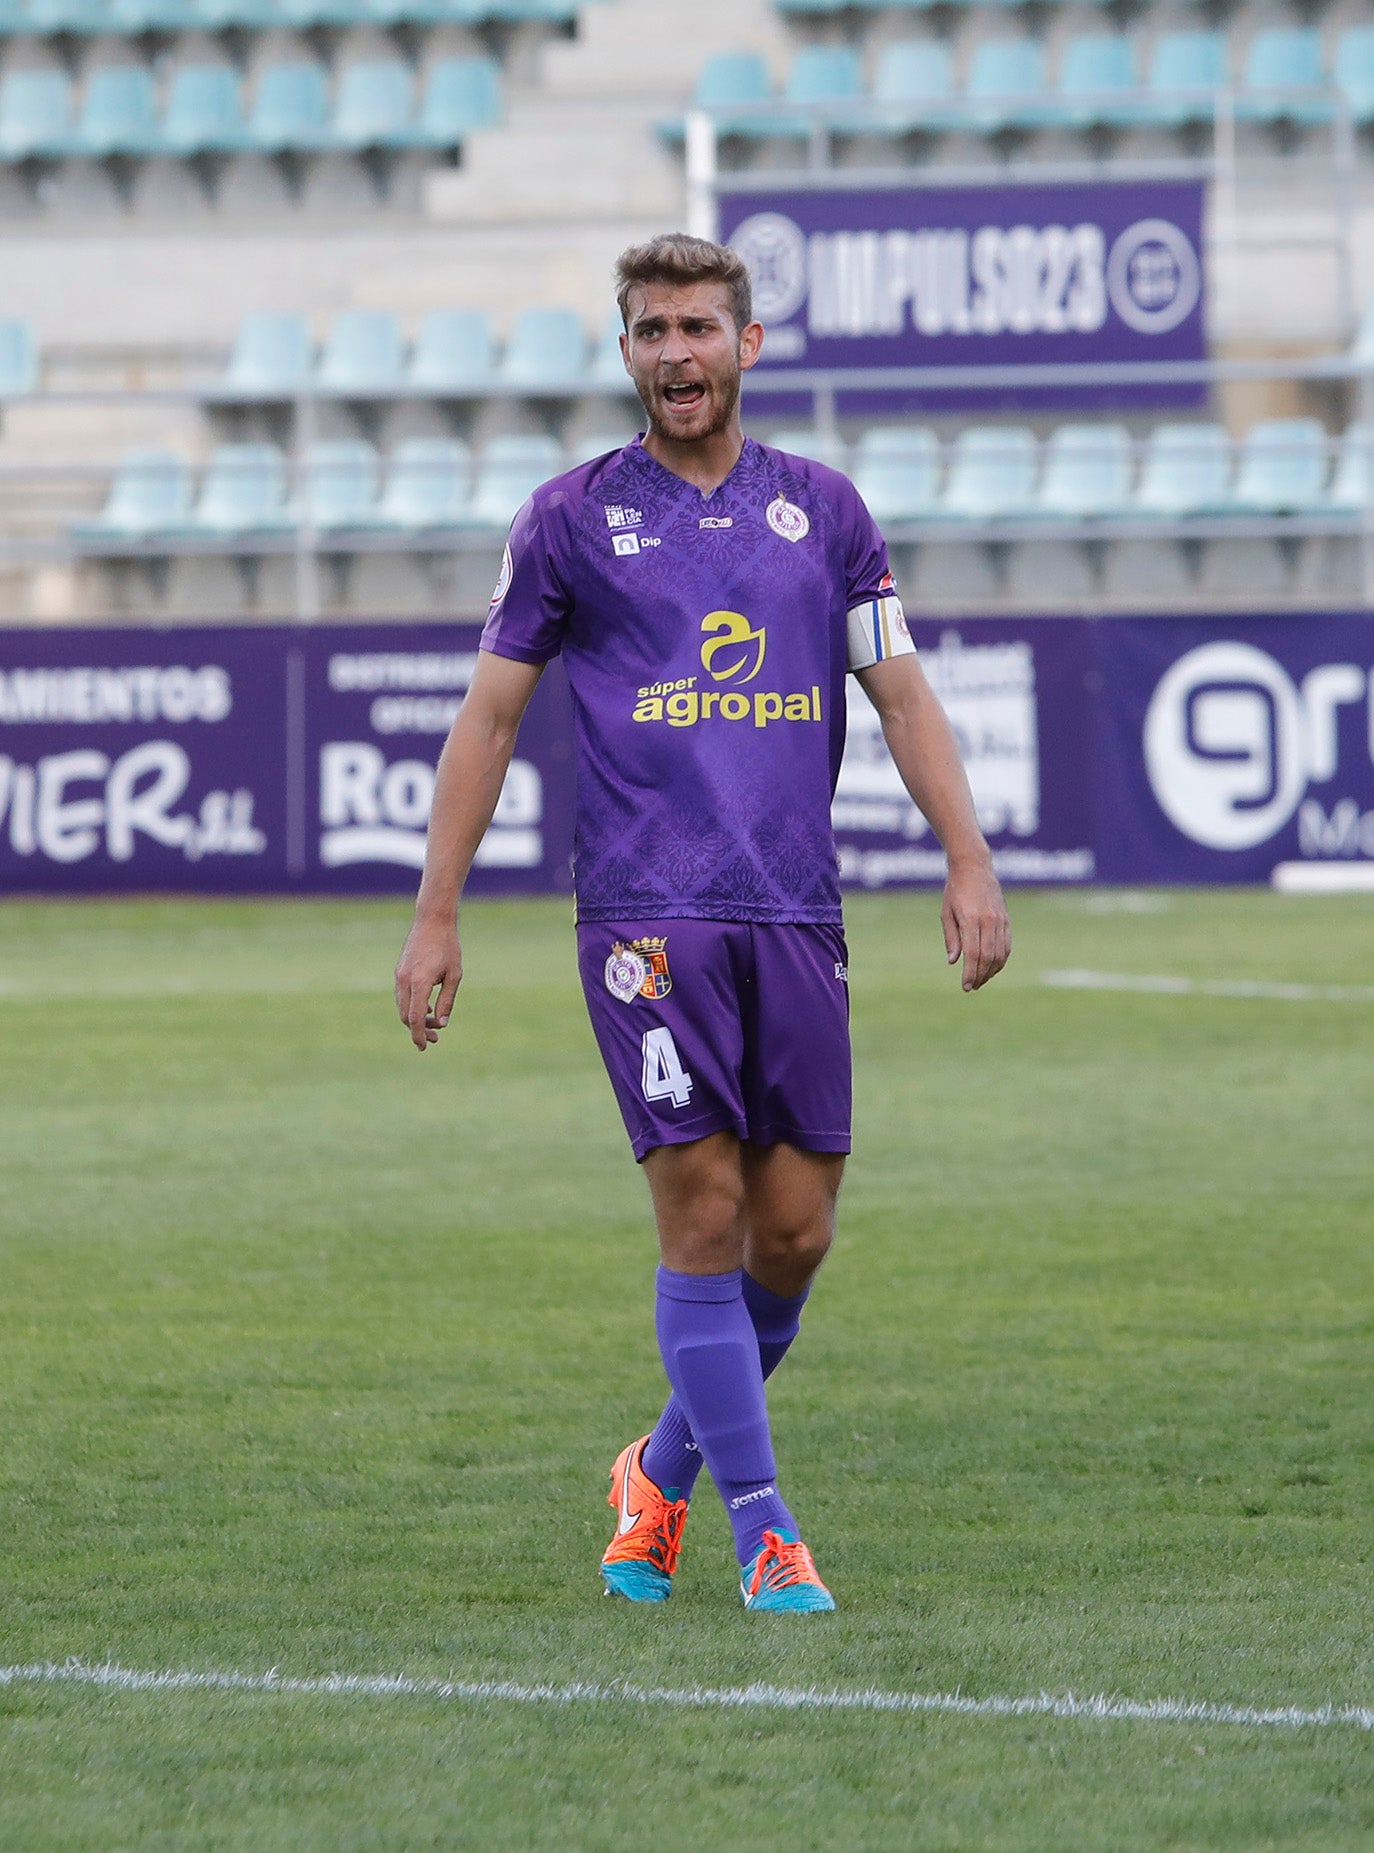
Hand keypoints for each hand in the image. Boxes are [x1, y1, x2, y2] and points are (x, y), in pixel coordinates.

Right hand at [394, 917, 462, 1050]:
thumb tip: (442, 1023)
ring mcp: (399, 976)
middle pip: (406, 1016)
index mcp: (419, 983)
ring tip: (435, 1024)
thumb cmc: (448, 947)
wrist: (432, 921)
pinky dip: (412, 1007)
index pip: (415, 1018)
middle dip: (419, 1030)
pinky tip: (428, 1008)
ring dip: (416, 1019)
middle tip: (436, 1037)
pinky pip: (402, 996)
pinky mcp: (399, 971)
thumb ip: (447, 1000)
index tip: (423, 1047)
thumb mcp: (454, 975)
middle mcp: (405, 981)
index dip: (419, 1035)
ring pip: (402, 1007)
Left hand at [942, 858, 1010, 992]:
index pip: (973, 954)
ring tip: (981, 980)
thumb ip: (951, 938)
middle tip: (972, 987)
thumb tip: (953, 962)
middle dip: (980, 976)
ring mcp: (1000, 920)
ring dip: (991, 971)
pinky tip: (992, 967)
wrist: (974, 867)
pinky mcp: (1006, 919)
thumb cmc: (955, 890)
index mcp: (971, 919)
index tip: (965, 986)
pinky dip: (1001, 960)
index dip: (970, 973)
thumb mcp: (946, 913)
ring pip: (1000, 954)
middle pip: (988, 957)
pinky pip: (1007, 945)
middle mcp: (989, 920)